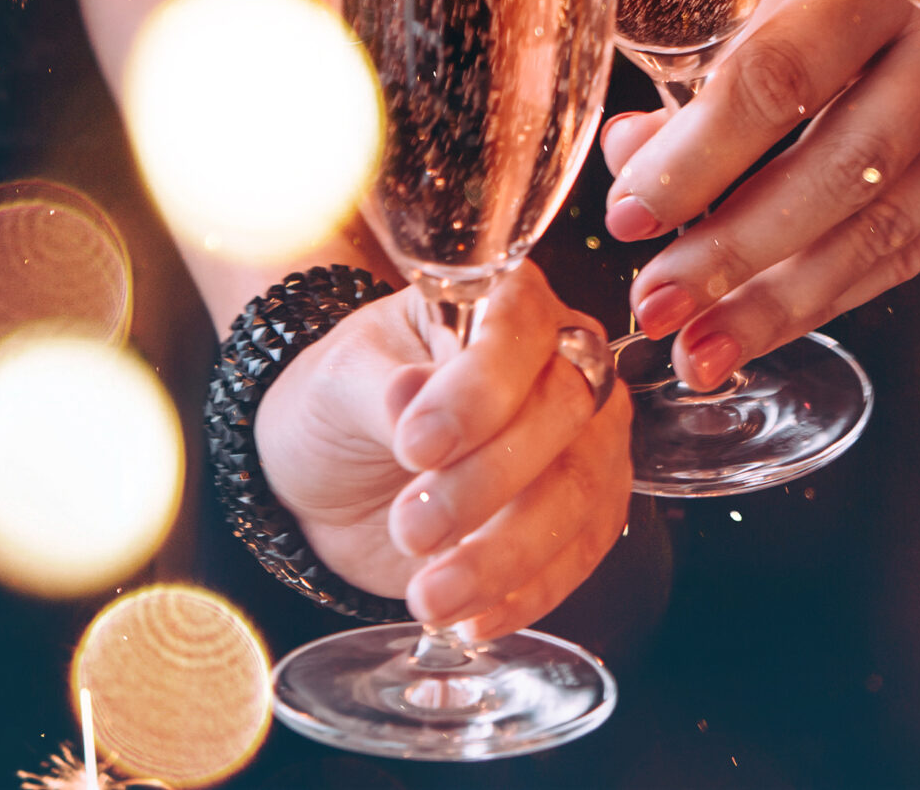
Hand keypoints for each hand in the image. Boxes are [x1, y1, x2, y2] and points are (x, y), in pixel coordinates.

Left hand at [254, 262, 631, 637]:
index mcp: (503, 302)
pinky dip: (527, 592)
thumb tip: (413, 398)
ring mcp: (584, 436)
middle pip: (562, 413)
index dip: (479, 392)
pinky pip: (579, 552)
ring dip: (507, 553)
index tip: (416, 447)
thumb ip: (380, 389)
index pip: (519, 331)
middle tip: (409, 529)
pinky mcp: (583, 508)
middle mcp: (561, 359)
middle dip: (487, 483)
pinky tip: (472, 618)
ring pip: (580, 491)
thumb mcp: (338, 384)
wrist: (336, 478)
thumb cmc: (342, 405)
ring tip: (430, 596)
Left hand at [599, 0, 919, 389]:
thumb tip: (632, 158)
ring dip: (787, 302)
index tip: (629, 214)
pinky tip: (782, 320)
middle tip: (655, 306)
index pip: (778, 78)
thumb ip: (727, 67)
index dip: (698, 158)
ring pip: (892, 229)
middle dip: (736, 254)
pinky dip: (849, 290)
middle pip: (840, 171)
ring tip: (703, 352)